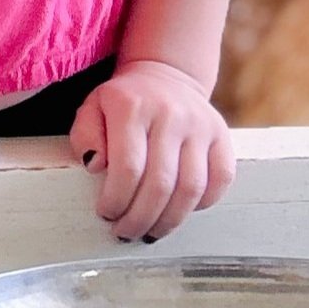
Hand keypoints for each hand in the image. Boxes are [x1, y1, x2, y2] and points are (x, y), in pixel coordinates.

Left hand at [71, 58, 235, 241]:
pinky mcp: (222, 136)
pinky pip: (220, 180)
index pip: (128, 167)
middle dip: (140, 218)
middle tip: (126, 233)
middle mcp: (170, 114)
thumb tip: (95, 167)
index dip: (117, 199)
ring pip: (191, 188)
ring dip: (169, 220)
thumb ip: (85, 136)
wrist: (165, 74)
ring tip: (150, 232)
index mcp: (131, 106)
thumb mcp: (92, 108)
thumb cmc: (123, 101)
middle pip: (160, 184)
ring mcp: (200, 125)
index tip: (106, 214)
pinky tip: (179, 211)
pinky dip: (202, 204)